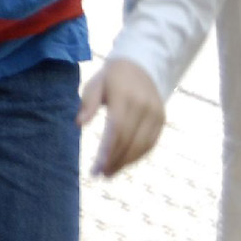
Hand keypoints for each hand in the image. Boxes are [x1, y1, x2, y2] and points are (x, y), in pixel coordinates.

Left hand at [78, 57, 163, 176]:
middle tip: (101, 175)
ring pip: (143, 145)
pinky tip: (125, 163)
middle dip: (115, 161)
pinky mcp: (162, 119)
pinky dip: (138, 155)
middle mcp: (143, 105)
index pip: (117, 129)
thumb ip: (88, 103)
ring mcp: (155, 113)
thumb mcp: (95, 84)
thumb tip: (79, 124)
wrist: (141, 64)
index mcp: (124, 96)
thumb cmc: (111, 78)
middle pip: (130, 140)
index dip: (107, 151)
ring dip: (127, 162)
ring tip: (111, 173)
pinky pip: (151, 142)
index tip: (96, 168)